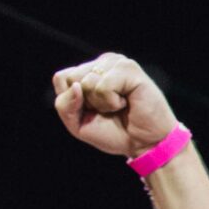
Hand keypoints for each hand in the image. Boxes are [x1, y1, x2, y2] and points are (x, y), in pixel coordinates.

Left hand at [52, 53, 179, 158]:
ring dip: (101, 104)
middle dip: (86, 102)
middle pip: (71, 78)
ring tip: (120, 106)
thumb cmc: (115, 133)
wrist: (146, 145)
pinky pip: (102, 86)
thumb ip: (64, 105)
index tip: (94, 111)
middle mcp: (103, 63)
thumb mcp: (77, 124)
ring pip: (86, 82)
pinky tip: (127, 103)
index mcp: (91, 71)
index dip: (73, 102)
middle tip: (109, 109)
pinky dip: (112, 102)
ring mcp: (117, 63)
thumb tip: (76, 86)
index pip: (61, 78)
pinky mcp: (129, 69)